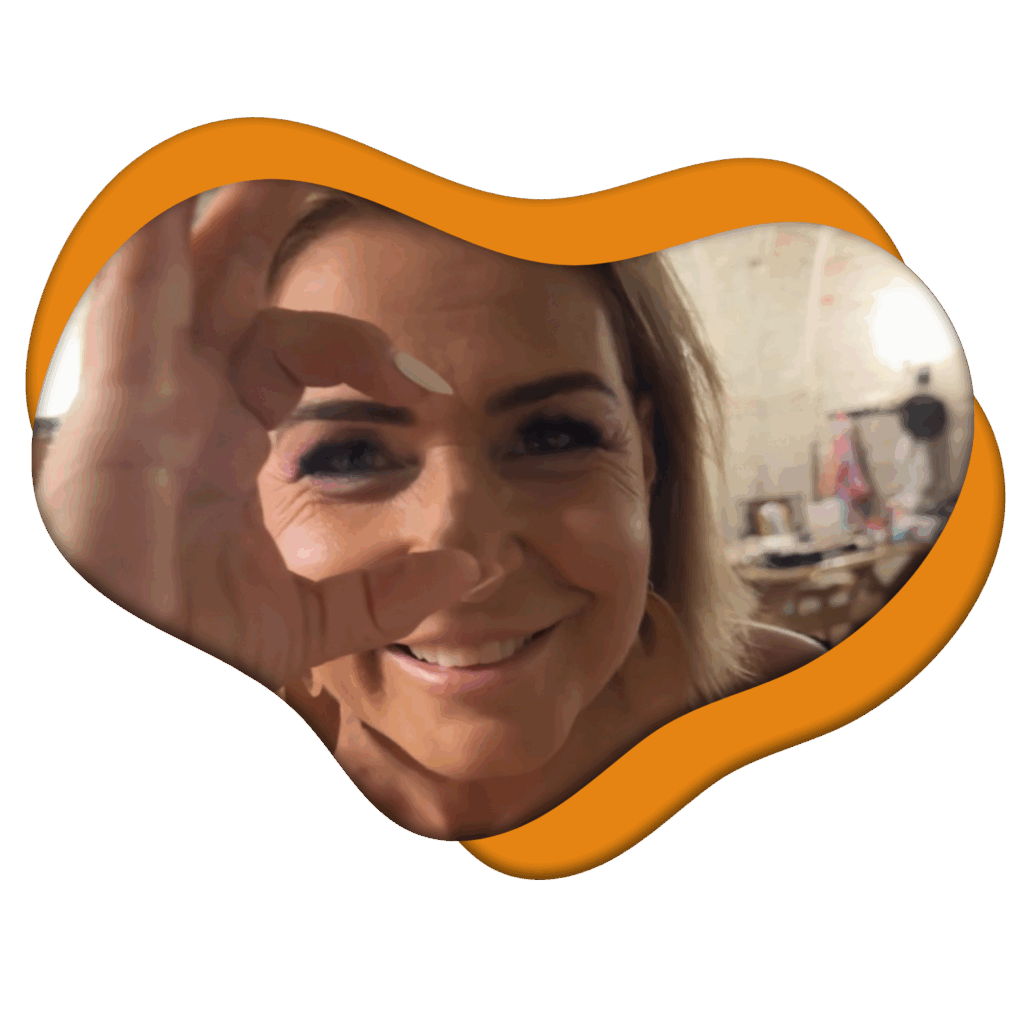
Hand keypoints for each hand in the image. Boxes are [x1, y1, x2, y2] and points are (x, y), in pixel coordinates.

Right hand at [36, 182, 479, 690]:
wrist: (131, 692)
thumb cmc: (191, 651)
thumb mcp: (303, 622)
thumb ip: (383, 594)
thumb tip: (468, 567)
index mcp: (219, 430)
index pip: (298, 347)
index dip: (374, 355)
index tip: (435, 395)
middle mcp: (180, 394)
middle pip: (229, 274)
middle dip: (272, 211)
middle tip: (330, 156)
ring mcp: (145, 389)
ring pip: (182, 259)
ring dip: (226, 198)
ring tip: (275, 136)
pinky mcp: (119, 398)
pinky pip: (134, 292)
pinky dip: (156, 234)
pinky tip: (183, 179)